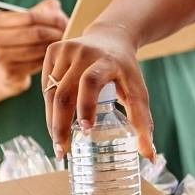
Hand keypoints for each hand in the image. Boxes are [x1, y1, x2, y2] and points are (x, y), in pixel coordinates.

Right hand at [0, 0, 66, 99]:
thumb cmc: (16, 43)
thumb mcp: (21, 24)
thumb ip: (39, 11)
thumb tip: (54, 6)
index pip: (30, 17)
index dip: (52, 19)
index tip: (65, 22)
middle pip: (36, 33)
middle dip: (57, 32)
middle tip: (69, 34)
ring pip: (38, 49)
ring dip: (54, 47)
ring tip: (63, 44)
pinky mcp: (8, 75)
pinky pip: (37, 64)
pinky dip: (48, 60)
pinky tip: (53, 58)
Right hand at [42, 21, 155, 158]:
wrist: (112, 37)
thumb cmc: (125, 71)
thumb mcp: (137, 91)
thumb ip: (142, 122)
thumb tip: (149, 157)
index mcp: (107, 61)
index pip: (91, 83)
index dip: (86, 106)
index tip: (85, 131)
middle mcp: (83, 52)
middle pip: (64, 93)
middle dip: (60, 126)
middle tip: (63, 152)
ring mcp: (65, 49)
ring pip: (51, 93)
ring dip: (52, 121)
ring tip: (58, 144)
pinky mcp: (52, 50)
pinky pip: (46, 85)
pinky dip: (49, 107)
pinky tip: (55, 121)